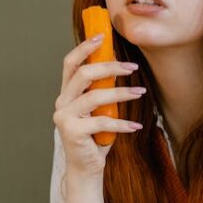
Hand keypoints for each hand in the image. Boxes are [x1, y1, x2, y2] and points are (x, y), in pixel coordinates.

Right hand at [52, 34, 145, 177]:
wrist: (86, 167)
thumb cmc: (95, 135)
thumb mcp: (99, 108)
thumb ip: (101, 90)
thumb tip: (119, 64)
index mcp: (67, 93)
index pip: (70, 63)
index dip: (84, 47)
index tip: (102, 36)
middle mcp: (62, 102)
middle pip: (83, 74)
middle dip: (110, 67)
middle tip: (133, 67)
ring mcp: (64, 117)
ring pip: (94, 96)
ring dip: (121, 93)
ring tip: (140, 93)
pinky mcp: (73, 132)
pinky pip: (102, 122)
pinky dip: (122, 124)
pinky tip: (135, 126)